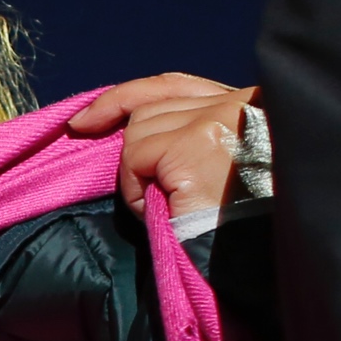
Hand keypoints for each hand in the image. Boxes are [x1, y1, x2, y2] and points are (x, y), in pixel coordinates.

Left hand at [66, 74, 257, 214]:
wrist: (253, 255)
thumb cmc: (239, 222)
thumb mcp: (222, 164)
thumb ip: (193, 134)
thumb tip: (129, 126)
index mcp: (250, 103)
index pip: (175, 85)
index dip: (126, 98)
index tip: (87, 119)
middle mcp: (236, 102)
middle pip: (151, 108)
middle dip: (131, 147)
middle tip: (141, 192)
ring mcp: (214, 120)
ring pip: (139, 131)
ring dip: (138, 174)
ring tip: (166, 207)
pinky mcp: (193, 146)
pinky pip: (135, 156)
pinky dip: (135, 189)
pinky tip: (160, 211)